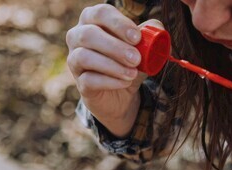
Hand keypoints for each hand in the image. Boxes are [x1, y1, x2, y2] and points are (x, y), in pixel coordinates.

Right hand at [66, 6, 161, 136]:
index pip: (100, 13)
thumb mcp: (143, 47)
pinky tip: (125, 83)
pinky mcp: (79, 83)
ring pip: (84, 57)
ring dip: (112, 65)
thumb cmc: (129, 62)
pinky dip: (110, 81)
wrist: (122, 94)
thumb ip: (151, 34)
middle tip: (136, 58)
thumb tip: (157, 28)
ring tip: (132, 73)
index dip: (118, 24)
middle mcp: (78, 37)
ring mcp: (75, 60)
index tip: (136, 37)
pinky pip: (88, 80)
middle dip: (115, 46)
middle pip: (88, 34)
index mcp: (93, 20)